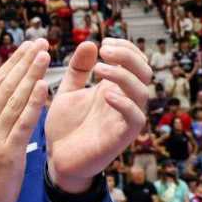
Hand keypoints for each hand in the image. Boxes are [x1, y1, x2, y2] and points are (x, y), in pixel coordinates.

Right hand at [0, 39, 49, 201]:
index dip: (14, 62)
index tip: (29, 45)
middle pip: (5, 86)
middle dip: (24, 61)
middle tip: (40, 41)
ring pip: (14, 99)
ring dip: (30, 75)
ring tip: (44, 54)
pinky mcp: (6, 152)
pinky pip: (22, 123)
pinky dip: (33, 103)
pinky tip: (43, 87)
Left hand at [46, 39, 152, 191]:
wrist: (57, 159)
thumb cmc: (65, 126)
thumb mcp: (67, 91)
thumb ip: (78, 69)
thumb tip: (90, 43)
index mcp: (114, 88)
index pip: (134, 62)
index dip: (125, 48)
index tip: (104, 42)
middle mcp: (124, 101)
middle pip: (144, 72)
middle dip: (128, 56)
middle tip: (105, 49)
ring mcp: (124, 119)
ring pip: (141, 92)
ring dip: (123, 75)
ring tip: (100, 67)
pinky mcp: (121, 137)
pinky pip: (135, 118)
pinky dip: (124, 103)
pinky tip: (105, 94)